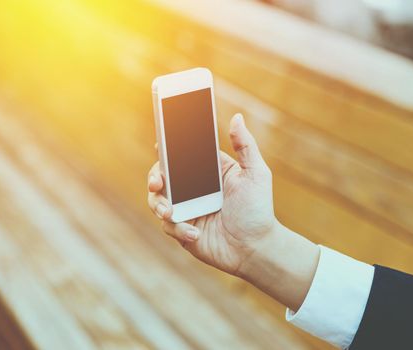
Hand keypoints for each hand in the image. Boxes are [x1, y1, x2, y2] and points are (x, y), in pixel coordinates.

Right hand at [148, 113, 276, 275]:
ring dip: (159, 204)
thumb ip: (245, 146)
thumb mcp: (256, 174)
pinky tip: (195, 234)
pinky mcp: (182, 231)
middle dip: (154, 177)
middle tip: (158, 183)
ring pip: (158, 201)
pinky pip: (169, 226)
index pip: (182, 155)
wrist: (256, 249)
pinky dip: (179, 229)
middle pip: (162, 176)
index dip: (167, 149)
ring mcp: (186, 210)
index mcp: (208, 172)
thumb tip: (237, 117)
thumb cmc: (259, 210)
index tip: (159, 144)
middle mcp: (193, 189)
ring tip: (170, 212)